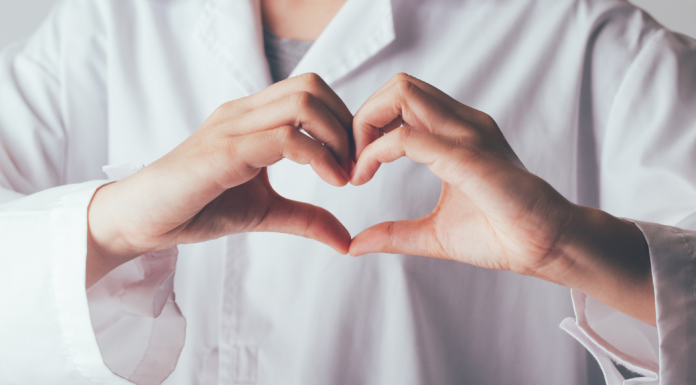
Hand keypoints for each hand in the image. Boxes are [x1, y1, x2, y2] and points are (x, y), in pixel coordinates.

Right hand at [87, 74, 352, 286]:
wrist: (141, 219)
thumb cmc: (197, 207)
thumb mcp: (265, 213)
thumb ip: (306, 218)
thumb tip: (346, 240)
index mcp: (252, 117)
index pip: (311, 91)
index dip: (343, 121)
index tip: (354, 163)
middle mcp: (243, 112)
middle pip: (313, 86)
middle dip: (346, 124)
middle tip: (354, 166)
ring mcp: (232, 127)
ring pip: (303, 102)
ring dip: (337, 137)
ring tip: (343, 176)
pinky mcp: (224, 152)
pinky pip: (284, 138)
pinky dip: (318, 157)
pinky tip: (330, 182)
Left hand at [349, 73, 573, 273]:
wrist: (545, 248)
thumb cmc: (499, 235)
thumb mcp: (432, 234)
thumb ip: (394, 234)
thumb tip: (354, 245)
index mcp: (456, 133)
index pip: (402, 99)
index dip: (367, 126)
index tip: (354, 169)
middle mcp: (462, 123)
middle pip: (398, 85)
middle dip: (362, 118)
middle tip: (350, 161)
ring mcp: (467, 134)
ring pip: (401, 92)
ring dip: (365, 124)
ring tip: (357, 166)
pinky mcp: (467, 156)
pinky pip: (409, 136)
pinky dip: (376, 151)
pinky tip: (366, 175)